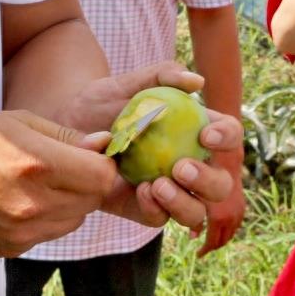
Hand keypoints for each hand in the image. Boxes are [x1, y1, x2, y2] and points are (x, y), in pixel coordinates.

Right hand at [0, 110, 117, 257]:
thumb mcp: (16, 122)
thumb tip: (103, 145)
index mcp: (37, 165)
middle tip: (65, 167)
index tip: (89, 154)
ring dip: (71, 202)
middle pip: (93, 199)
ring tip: (39, 184)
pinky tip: (20, 202)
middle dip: (88, 182)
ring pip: (76, 220)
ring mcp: (23, 232)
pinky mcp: (14, 249)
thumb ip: (64, 135)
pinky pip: (50, 233)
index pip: (102, 175)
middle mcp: (34, 204)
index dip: (102, 163)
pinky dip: (47, 219)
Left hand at [68, 60, 243, 234]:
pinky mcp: (144, 209)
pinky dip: (155, 209)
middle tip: (181, 167)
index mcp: (195, 132)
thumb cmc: (103, 102)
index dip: (227, 138)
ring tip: (158, 184)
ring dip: (185, 203)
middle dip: (208, 180)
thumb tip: (196, 82)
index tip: (205, 136)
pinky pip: (160, 220)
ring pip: (197, 212)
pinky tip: (140, 191)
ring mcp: (169, 192)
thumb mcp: (127, 83)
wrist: (67, 128)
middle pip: (222, 183)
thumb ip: (161, 75)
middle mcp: (190, 166)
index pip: (228, 136)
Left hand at [197, 165, 246, 256]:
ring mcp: (239, 212)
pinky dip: (226, 230)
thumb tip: (192, 237)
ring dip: (220, 239)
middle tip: (202, 251)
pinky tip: (217, 228)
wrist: (226, 162)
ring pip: (230, 234)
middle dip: (212, 247)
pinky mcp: (241, 207)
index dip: (205, 250)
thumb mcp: (194, 198)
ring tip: (209, 242)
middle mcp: (231, 216)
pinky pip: (234, 225)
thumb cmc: (204, 178)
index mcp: (219, 217)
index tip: (198, 254)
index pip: (213, 241)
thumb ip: (193, 218)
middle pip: (222, 240)